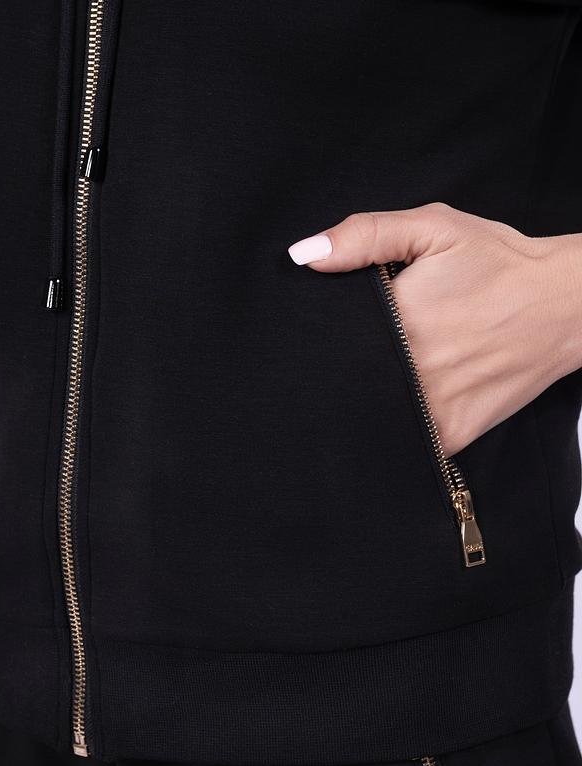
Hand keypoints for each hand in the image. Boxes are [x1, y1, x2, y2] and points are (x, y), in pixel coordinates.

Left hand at [287, 203, 581, 456]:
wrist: (565, 305)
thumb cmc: (498, 263)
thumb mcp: (434, 228)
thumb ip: (366, 235)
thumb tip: (303, 254)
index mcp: (397, 319)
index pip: (327, 344)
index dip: (311, 344)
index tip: (305, 342)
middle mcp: (413, 370)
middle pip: (345, 385)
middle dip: (331, 377)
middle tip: (325, 368)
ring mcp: (434, 408)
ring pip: (372, 418)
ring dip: (359, 407)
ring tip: (360, 387)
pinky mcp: (454, 434)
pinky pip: (406, 443)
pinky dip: (393, 433)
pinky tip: (390, 412)